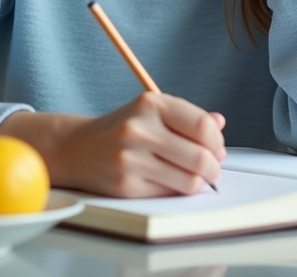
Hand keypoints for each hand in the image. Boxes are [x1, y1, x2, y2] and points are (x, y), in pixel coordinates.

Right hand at [0, 94, 225, 196]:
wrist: (77, 148)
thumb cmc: (121, 129)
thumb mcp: (152, 112)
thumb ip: (187, 117)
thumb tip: (220, 123)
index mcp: (150, 104)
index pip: (202, 125)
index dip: (217, 141)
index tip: (218, 147)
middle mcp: (139, 129)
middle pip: (200, 156)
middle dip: (214, 167)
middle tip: (214, 169)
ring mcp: (131, 159)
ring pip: (188, 180)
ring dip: (200, 182)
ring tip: (197, 177)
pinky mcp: (126, 185)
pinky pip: (169, 193)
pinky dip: (178, 190)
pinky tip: (173, 182)